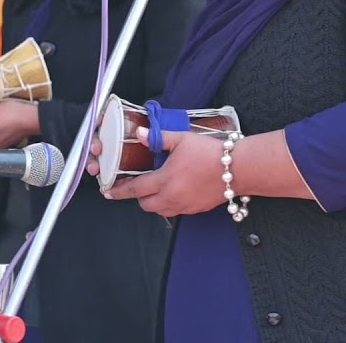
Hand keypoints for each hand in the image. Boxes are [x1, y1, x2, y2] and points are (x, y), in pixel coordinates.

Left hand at [102, 127, 230, 217]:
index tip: (108, 192)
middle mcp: (172, 197)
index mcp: (165, 180)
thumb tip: (141, 134)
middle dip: (139, 197)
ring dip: (154, 202)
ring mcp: (184, 206)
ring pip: (160, 211)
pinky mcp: (196, 209)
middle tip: (139, 185)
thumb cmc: (211, 153)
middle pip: (145, 205)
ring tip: (157, 187)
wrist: (238, 169)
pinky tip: (176, 190)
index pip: (135, 189)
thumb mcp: (182, 139)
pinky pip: (175, 211)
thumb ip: (159, 138)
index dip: (119, 191)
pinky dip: (170, 204)